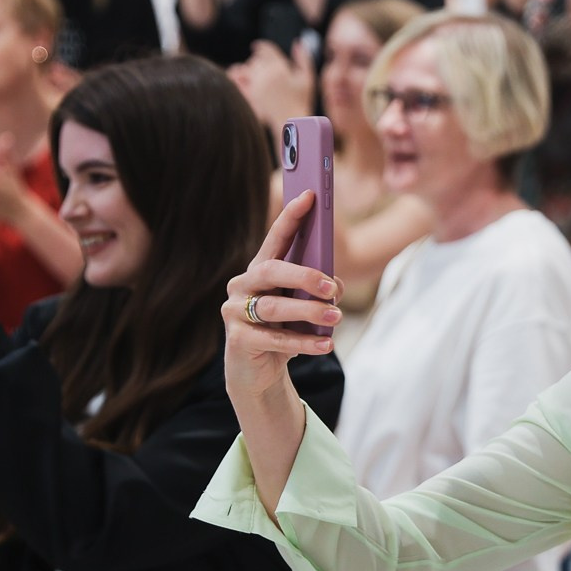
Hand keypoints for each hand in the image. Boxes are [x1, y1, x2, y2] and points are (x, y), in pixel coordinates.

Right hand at [222, 190, 341, 404]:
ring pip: (272, 307)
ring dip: (308, 311)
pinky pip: (272, 338)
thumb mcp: (303, 308)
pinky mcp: (237, 340)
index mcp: (260, 271)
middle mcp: (242, 286)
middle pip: (271, 270)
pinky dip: (302, 341)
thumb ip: (317, 292)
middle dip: (304, 276)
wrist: (258, 374)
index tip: (309, 196)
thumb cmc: (284, 332)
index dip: (291, 217)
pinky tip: (325, 344)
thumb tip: (335, 287)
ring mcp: (235, 312)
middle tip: (333, 288)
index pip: (275, 238)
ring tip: (335, 317)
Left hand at [229, 39, 314, 128]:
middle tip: (256, 60)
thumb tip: (297, 41)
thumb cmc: (302, 100)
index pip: (267, 50)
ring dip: (249, 68)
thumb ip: (303, 59)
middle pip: (256, 59)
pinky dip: (241, 78)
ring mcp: (258, 85)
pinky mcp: (252, 95)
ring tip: (251, 70)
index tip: (255, 46)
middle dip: (257, 59)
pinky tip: (243, 79)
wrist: (291, 121)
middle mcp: (267, 75)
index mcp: (281, 68)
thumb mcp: (307, 78)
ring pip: (248, 69)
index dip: (261, 46)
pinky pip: (242, 81)